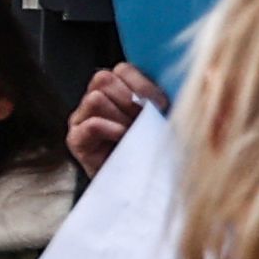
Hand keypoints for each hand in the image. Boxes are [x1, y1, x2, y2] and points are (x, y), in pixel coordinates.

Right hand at [68, 61, 164, 178]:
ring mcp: (81, 120)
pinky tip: (123, 139)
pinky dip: (110, 129)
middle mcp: (93, 101)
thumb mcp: (159, 118)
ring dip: (120, 117)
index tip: (161, 105)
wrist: (136, 189)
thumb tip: (183, 83)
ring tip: (133, 134)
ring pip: (96, 98)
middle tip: (144, 120)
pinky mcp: (75, 140)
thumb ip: (158, 99)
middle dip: (130, 99)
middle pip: (103, 79)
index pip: (122, 69)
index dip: (143, 84)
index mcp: (115, 90)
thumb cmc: (150, 151)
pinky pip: (91, 125)